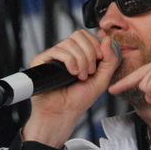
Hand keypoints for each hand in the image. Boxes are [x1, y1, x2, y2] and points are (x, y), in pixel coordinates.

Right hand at [23, 30, 119, 146]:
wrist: (63, 114)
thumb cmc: (78, 100)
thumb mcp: (102, 79)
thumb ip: (110, 59)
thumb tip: (107, 38)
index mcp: (78, 54)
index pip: (86, 35)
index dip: (95, 45)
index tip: (99, 61)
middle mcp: (65, 53)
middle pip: (78, 35)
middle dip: (89, 53)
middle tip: (90, 71)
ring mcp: (53, 56)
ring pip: (69, 43)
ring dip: (80, 60)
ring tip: (80, 76)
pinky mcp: (41, 61)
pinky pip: (57, 50)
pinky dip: (70, 61)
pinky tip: (72, 74)